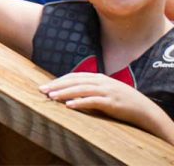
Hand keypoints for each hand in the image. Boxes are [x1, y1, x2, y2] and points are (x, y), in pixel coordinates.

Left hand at [40, 72, 173, 141]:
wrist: (143, 108)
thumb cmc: (121, 99)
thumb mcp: (104, 89)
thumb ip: (89, 88)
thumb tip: (70, 91)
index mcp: (97, 77)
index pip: (73, 76)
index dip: (58, 80)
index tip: (45, 86)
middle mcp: (100, 82)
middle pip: (74, 81)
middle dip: (57, 85)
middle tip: (42, 90)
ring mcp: (106, 91)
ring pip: (81, 90)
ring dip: (65, 93)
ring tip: (52, 97)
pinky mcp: (111, 103)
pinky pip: (93, 102)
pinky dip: (80, 103)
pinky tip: (70, 106)